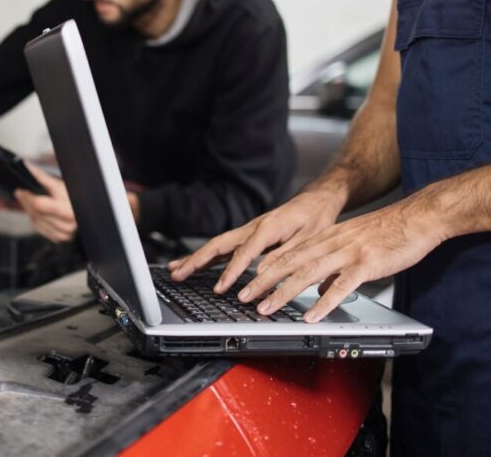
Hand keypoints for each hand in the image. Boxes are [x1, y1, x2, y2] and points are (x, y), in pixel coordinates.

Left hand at [14, 162, 76, 241]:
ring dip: (30, 211)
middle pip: (36, 213)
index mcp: (69, 209)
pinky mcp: (60, 237)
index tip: (21, 190)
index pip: (39, 204)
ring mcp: (64, 233)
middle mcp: (68, 223)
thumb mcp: (62, 185)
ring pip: (36, 222)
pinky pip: (40, 229)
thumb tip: (29, 168)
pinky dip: (36, 220)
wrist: (87, 209)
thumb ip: (43, 177)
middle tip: (21, 193)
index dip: (28, 197)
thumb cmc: (77, 196)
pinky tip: (38, 213)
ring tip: (30, 202)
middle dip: (26, 202)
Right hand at [167, 190, 343, 290]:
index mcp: (267, 228)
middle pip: (218, 245)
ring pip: (216, 245)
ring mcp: (247, 231)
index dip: (231, 272)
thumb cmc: (314, 219)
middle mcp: (252, 228)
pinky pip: (223, 247)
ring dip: (195, 258)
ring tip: (175, 271)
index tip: (221, 288)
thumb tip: (263, 272)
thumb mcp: (307, 239)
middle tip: (177, 274)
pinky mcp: (247, 236)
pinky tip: (194, 265)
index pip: (244, 253)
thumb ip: (285, 255)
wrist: (315, 201)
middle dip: (196, 261)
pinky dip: (206, 257)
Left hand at [237, 199, 443, 321]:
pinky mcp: (366, 264)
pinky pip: (341, 286)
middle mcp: (332, 243)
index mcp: (327, 238)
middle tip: (244, 297)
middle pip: (290, 263)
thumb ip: (333, 265)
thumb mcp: (353, 244)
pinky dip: (323, 302)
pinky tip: (310, 315)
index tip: (247, 283)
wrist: (418, 217)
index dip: (266, 269)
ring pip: (307, 273)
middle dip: (263, 281)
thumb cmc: (389, 232)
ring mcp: (348, 253)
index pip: (288, 254)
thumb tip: (320, 288)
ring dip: (283, 292)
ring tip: (266, 307)